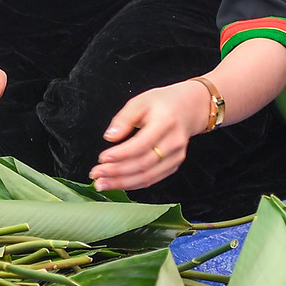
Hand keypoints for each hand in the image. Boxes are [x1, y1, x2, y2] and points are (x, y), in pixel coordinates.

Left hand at [91, 80, 208, 191]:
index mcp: (165, 122)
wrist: (188, 109)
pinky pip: (152, 180)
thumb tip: (110, 136)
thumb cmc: (162, 103)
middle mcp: (173, 142)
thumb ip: (124, 119)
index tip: (102, 158)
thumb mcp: (140, 102)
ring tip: (102, 183)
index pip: (142, 144)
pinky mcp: (173, 165)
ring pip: (147, 176)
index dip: (121, 154)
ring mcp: (175, 156)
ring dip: (122, 182)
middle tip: (96, 174)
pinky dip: (133, 184)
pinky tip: (117, 183)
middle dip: (116, 172)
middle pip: (143, 164)